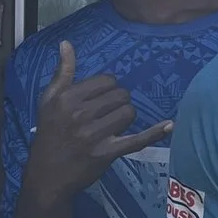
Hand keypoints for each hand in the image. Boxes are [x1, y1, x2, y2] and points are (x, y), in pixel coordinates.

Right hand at [26, 42, 171, 205]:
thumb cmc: (49, 133)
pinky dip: (154, 133)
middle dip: (118, 103)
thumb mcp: (48, 100)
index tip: (100, 100)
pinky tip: (170, 125)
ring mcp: (95, 134)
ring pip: (129, 113)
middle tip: (105, 115)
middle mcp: (80, 114)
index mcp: (67, 97)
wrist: (47, 174)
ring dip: (125, 118)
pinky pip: (137, 140)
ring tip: (111, 127)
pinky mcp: (107, 152)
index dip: (108, 89)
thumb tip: (66, 43)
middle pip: (120, 95)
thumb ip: (62, 71)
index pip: (106, 81)